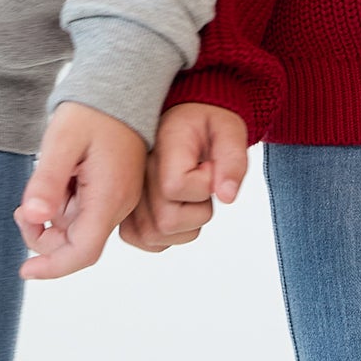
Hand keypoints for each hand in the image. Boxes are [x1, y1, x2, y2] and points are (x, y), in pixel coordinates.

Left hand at [13, 101, 146, 279]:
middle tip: (24, 206)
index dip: (51, 267)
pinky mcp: (116, 187)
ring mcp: (120, 196)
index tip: (23, 270)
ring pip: (79, 227)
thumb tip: (33, 217)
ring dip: (53, 218)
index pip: (82, 252)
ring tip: (43, 181)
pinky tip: (59, 177)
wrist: (122, 83)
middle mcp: (119, 203)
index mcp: (109, 197)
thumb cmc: (92, 109)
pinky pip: (86, 210)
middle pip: (78, 243)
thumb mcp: (63, 140)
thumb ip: (47, 180)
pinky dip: (65, 204)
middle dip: (44, 235)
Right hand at [120, 102, 248, 252]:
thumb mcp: (229, 129)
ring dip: (185, 224)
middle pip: (165, 220)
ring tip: (189, 194)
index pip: (173, 186)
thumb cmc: (207, 124)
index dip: (203, 185)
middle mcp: (136, 170)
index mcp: (161, 145)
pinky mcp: (128, 212)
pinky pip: (147, 241)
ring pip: (155, 236)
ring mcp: (128, 192)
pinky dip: (169, 234)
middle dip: (198, 209)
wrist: (188, 119)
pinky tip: (178, 208)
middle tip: (202, 182)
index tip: (209, 166)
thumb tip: (227, 197)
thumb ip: (232, 159)